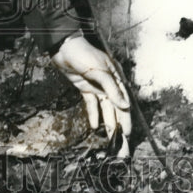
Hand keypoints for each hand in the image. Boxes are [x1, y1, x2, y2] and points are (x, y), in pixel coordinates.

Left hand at [50, 32, 131, 155]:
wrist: (63, 47)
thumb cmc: (84, 54)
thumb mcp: (100, 70)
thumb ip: (112, 89)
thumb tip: (125, 106)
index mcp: (117, 79)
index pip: (125, 103)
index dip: (127, 120)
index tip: (128, 136)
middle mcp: (109, 85)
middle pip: (116, 110)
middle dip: (119, 128)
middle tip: (121, 146)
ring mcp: (97, 87)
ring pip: (105, 110)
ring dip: (108, 125)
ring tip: (110, 142)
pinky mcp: (85, 88)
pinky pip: (92, 105)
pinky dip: (94, 115)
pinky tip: (95, 127)